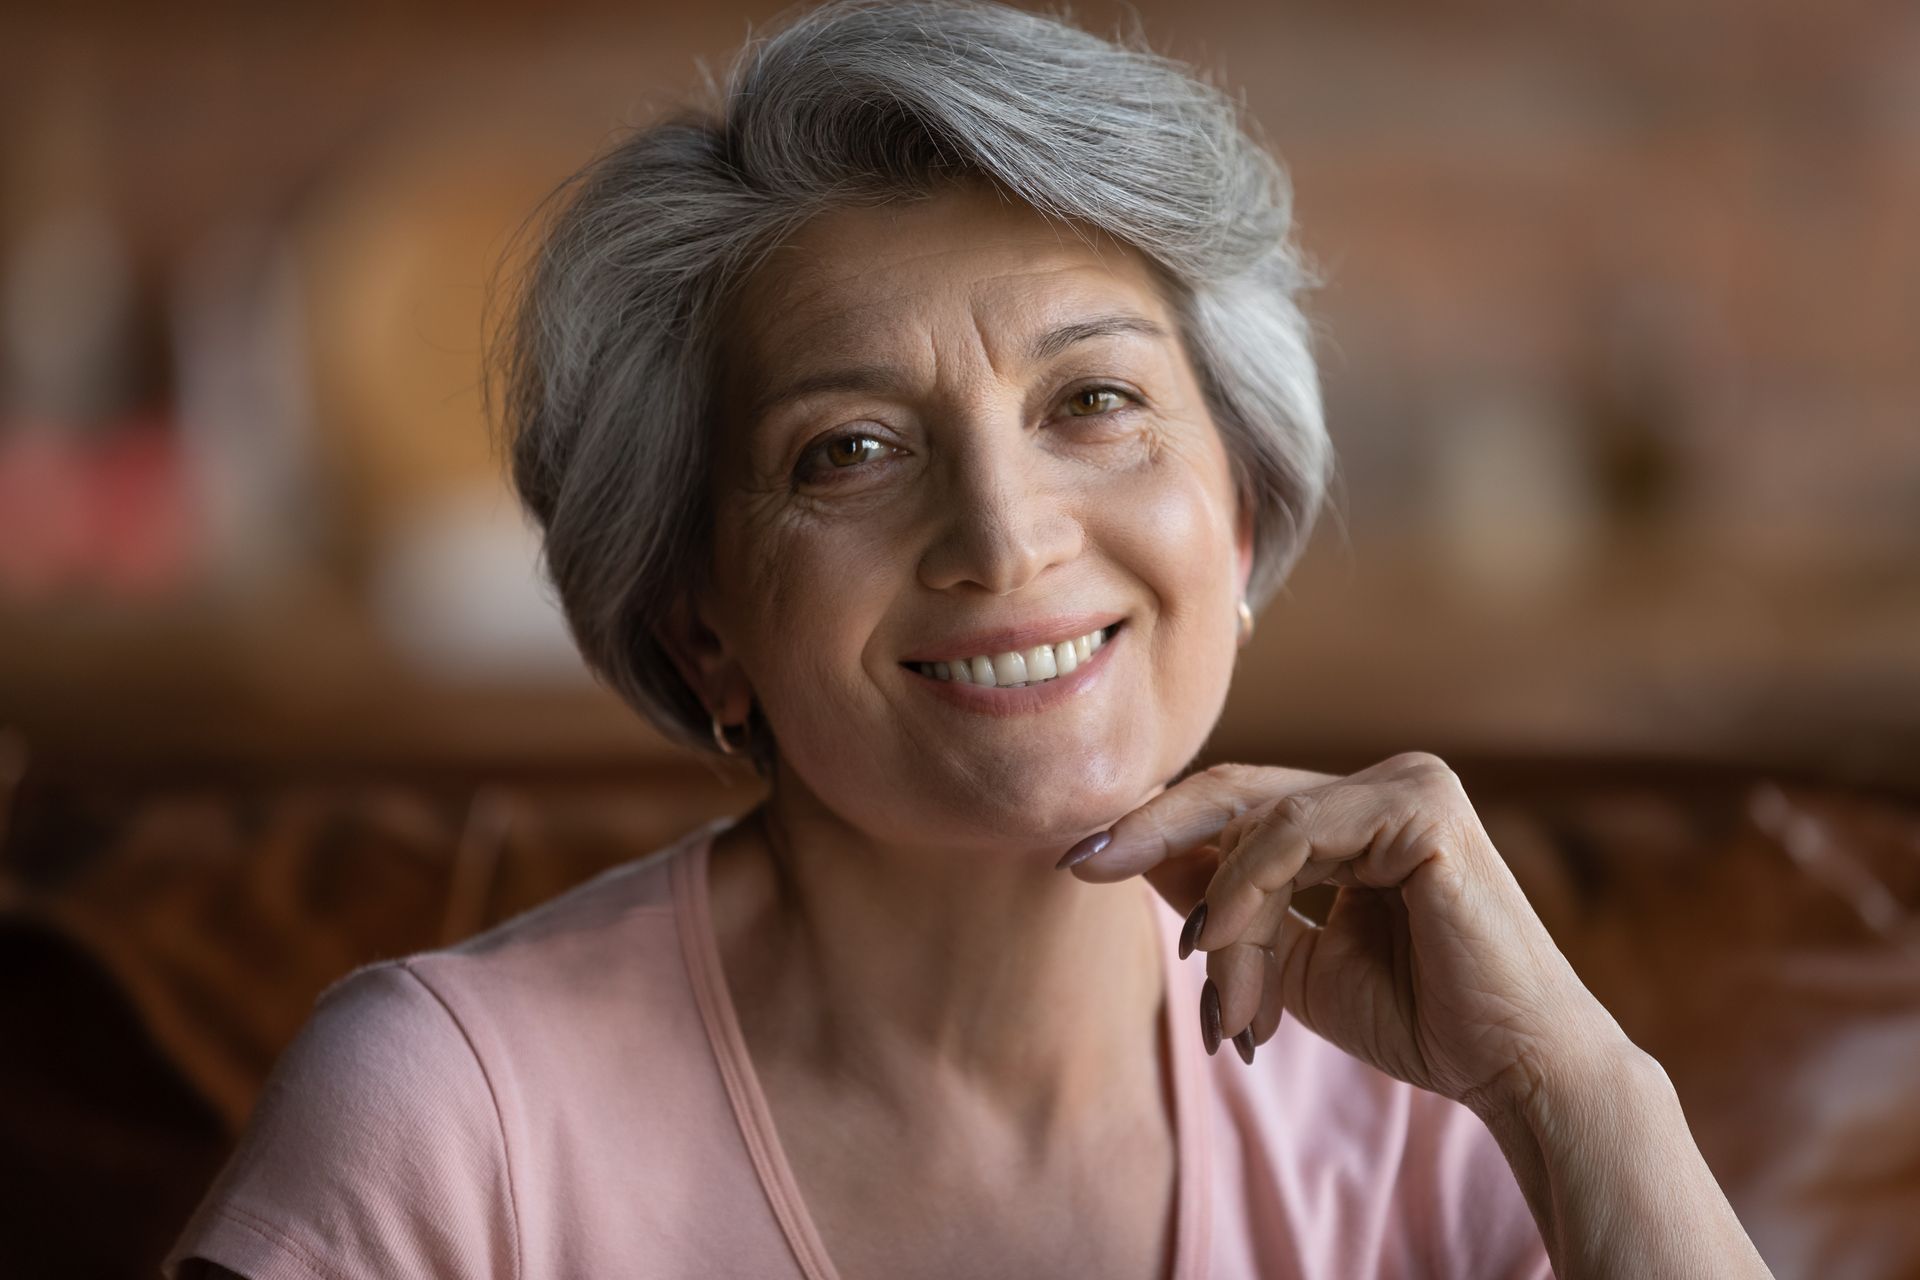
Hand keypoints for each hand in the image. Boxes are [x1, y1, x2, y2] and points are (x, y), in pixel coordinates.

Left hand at [1061, 753, 1628, 1114]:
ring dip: (1222, 917)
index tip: (1083, 862)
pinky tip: (1221, 943)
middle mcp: (1386, 782)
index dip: (1158, 829)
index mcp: (1359, 814)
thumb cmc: (1420, 1018)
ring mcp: (1409, 783)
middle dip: (1152, 831)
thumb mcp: (1292, 961)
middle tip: (1083, 864)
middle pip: (1237, 793)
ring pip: (1260, 824)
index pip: (1239, 804)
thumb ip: (1230, 909)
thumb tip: (1138, 861)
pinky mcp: (1423, 804)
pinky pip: (1295, 832)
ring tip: (1225, 1001)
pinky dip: (1246, 888)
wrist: (1512, 1069)